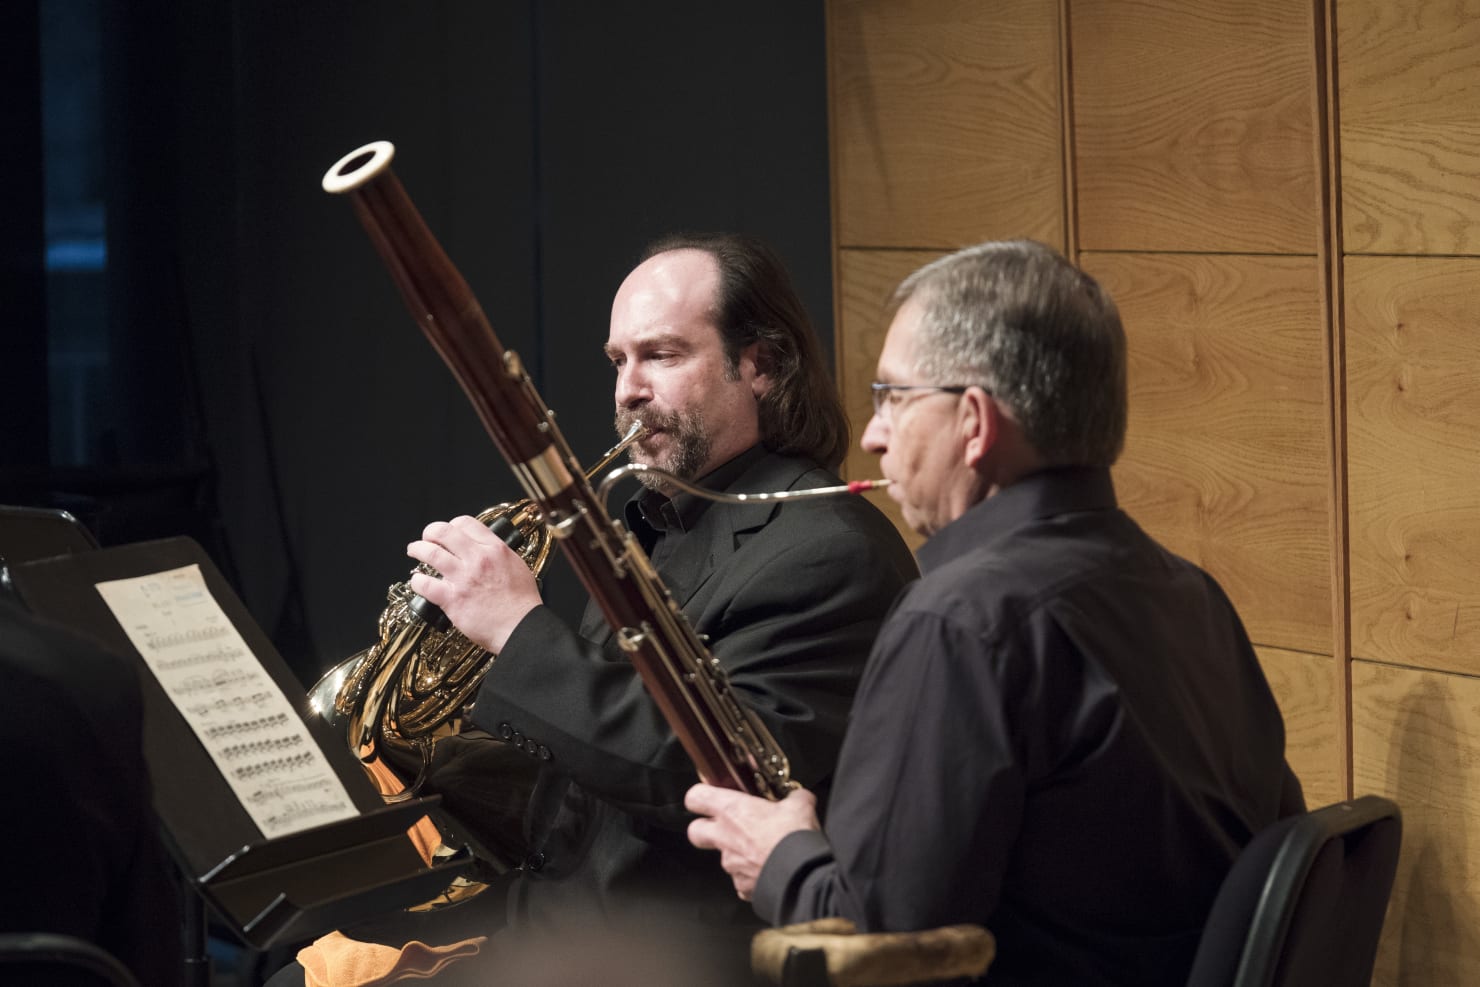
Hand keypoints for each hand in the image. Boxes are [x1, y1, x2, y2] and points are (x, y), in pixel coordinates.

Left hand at [406, 515, 541, 653]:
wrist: (521, 627)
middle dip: (430, 532)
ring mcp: (463, 578)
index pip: (465, 523)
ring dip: (418, 549)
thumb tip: (486, 551)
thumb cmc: (522, 603)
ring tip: (415, 551)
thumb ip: (499, 555)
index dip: (452, 525)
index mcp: (495, 549)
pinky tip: (418, 582)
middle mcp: (477, 559)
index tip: (449, 533)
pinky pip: (424, 584)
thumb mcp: (517, 566)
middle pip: (443, 532)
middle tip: (427, 538)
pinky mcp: (452, 599)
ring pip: (430, 553)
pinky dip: (417, 581)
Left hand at [686, 783, 819, 900]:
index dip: (700, 795)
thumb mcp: (800, 805)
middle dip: (705, 828)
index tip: (709, 796)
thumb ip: (794, 798)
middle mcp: (725, 837)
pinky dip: (751, 875)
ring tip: (761, 849)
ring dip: (736, 852)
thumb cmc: (794, 839)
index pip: (696, 797)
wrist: (802, 875)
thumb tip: (799, 797)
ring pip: (723, 856)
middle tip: (725, 825)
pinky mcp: (741, 886)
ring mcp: (730, 864)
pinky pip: (740, 879)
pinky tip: (768, 868)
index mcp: (732, 810)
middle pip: (695, 830)